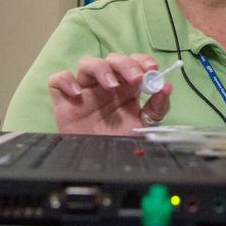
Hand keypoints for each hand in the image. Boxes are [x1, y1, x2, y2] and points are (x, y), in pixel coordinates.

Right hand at [46, 53, 171, 135]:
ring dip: (101, 68)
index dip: (142, 60)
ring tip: (110, 86)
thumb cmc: (119, 143)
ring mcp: (85, 90)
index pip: (133, 62)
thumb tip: (167, 86)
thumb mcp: (143, 127)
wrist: (100, 166)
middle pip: (113, 59)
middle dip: (126, 64)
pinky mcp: (64, 100)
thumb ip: (157, 108)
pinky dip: (66, 81)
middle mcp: (106, 85)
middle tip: (136, 78)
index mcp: (126, 87)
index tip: (152, 68)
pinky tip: (77, 94)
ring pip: (87, 63)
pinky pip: (58, 80)